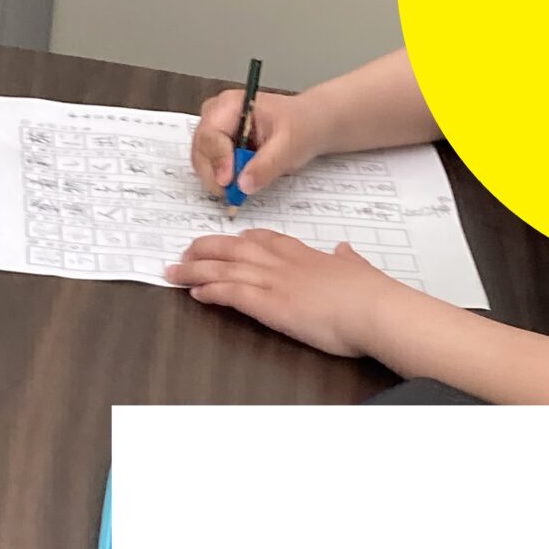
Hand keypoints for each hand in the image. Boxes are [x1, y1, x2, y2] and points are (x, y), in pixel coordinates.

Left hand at [165, 230, 409, 356]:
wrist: (374, 309)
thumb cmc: (371, 294)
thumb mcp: (358, 268)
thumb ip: (348, 259)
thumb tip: (345, 251)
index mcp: (304, 254)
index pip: (263, 239)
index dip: (239, 239)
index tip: (225, 241)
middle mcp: (283, 262)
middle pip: (234, 248)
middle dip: (205, 248)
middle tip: (185, 252)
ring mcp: (274, 282)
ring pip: (224, 267)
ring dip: (195, 270)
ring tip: (174, 272)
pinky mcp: (269, 305)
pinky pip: (230, 293)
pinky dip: (209, 290)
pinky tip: (194, 293)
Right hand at [191, 87, 329, 195]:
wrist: (309, 125)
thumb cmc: (300, 126)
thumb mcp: (289, 145)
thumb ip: (267, 165)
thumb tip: (243, 185)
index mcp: (231, 105)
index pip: (211, 134)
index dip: (218, 160)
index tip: (229, 181)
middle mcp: (216, 115)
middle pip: (201, 149)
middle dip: (214, 175)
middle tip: (233, 194)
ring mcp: (215, 131)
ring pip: (202, 161)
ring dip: (217, 180)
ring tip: (240, 189)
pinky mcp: (219, 146)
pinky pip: (211, 168)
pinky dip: (223, 180)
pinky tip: (240, 184)